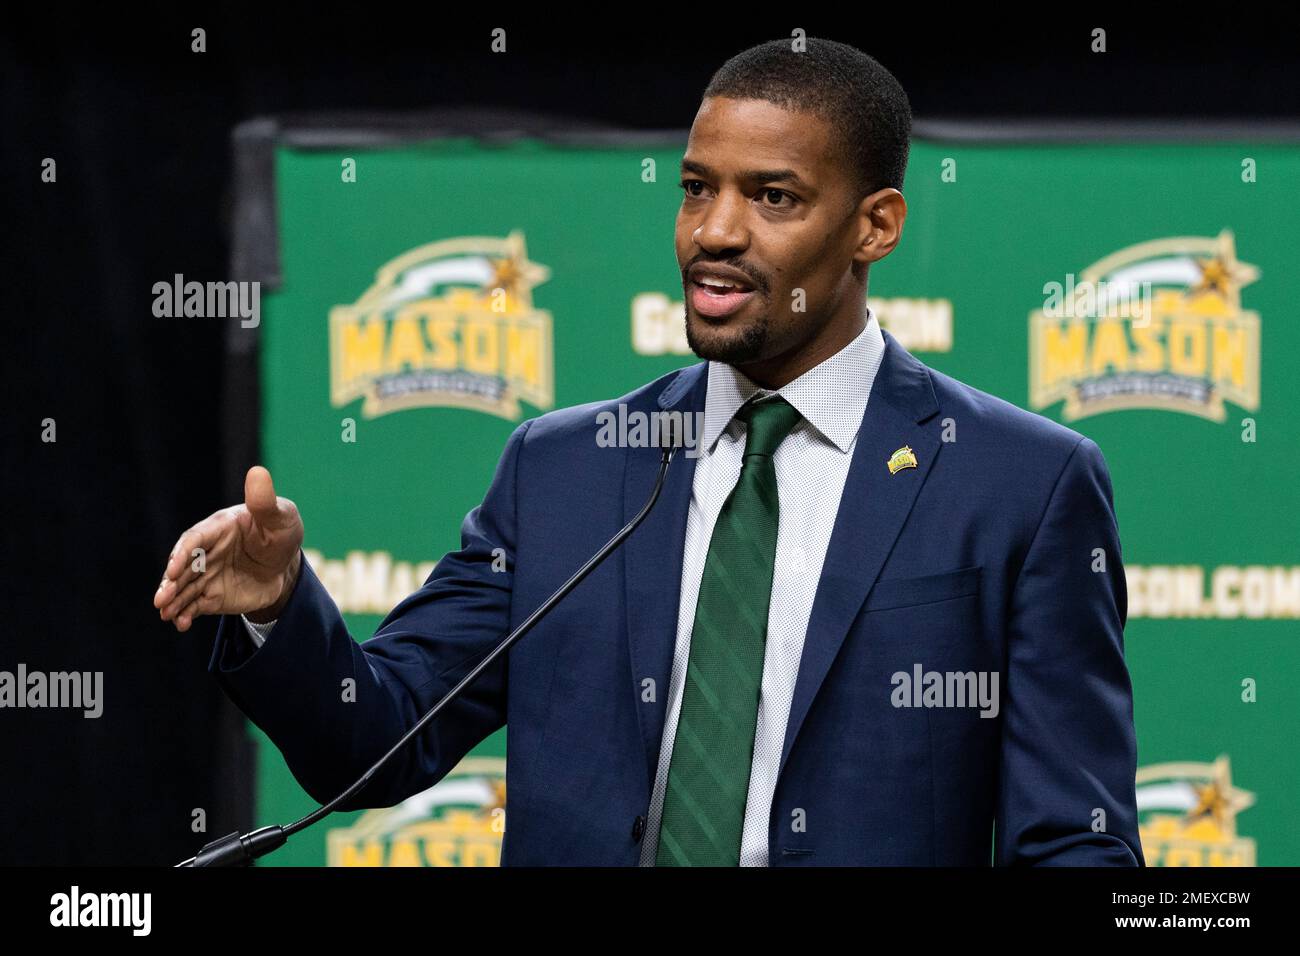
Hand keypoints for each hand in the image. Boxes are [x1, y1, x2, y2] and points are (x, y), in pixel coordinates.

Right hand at [154, 465, 304, 631]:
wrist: (286, 564)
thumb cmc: (280, 532)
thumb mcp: (279, 517)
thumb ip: (264, 501)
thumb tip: (258, 472)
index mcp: (218, 528)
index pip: (195, 539)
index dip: (183, 554)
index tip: (174, 569)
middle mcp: (207, 551)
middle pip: (183, 567)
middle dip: (170, 583)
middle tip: (160, 599)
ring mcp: (207, 574)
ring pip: (184, 588)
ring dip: (173, 601)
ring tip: (165, 614)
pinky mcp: (211, 595)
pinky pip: (194, 605)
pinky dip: (186, 614)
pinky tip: (181, 624)